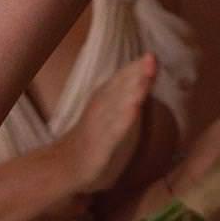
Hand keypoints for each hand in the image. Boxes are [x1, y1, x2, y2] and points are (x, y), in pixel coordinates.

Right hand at [56, 55, 161, 202]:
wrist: (67, 165)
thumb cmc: (95, 138)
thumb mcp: (113, 113)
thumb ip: (128, 95)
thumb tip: (146, 78)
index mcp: (105, 97)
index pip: (123, 78)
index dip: (137, 67)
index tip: (152, 55)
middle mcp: (102, 106)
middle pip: (121, 87)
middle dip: (136, 73)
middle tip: (151, 58)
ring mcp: (100, 124)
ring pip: (117, 104)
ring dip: (131, 91)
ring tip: (145, 78)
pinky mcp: (101, 144)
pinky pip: (114, 131)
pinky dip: (123, 120)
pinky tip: (134, 111)